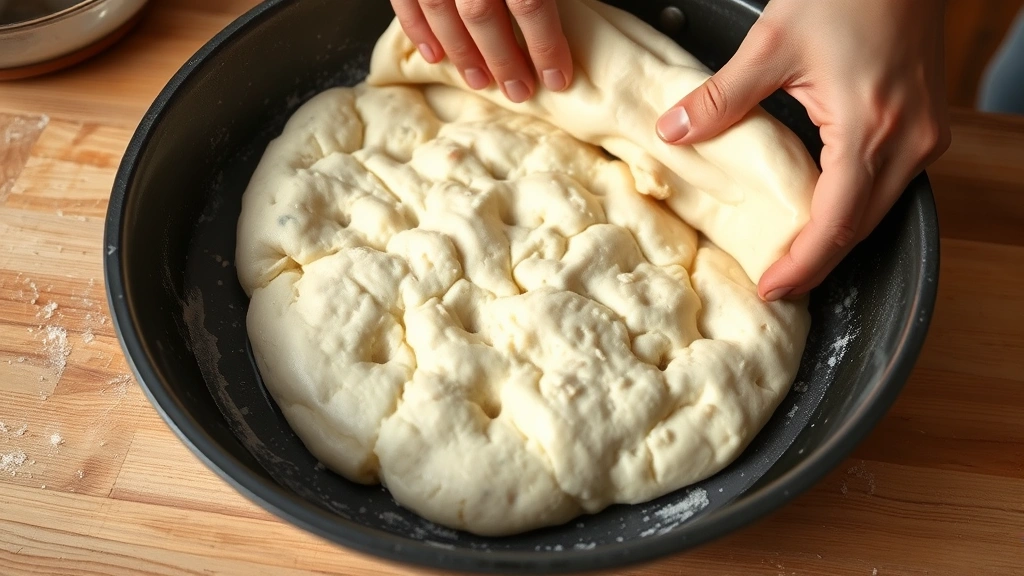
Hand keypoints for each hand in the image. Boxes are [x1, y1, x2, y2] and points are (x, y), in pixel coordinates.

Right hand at [390, 0, 572, 101]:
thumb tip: (572, 14)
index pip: (531, 4)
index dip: (546, 46)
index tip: (557, 79)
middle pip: (482, 15)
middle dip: (503, 59)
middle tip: (519, 91)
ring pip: (442, 10)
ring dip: (461, 52)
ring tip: (480, 82)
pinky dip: (417, 29)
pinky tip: (433, 55)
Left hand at [656, 0, 951, 300]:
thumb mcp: (773, 43)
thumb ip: (721, 97)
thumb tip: (674, 130)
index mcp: (871, 130)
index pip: (835, 224)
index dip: (802, 265)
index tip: (772, 289)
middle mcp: (908, 143)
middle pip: (860, 228)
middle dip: (817, 261)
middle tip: (775, 282)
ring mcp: (924, 135)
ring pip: (878, 210)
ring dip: (836, 236)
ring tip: (792, 257)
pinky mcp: (926, 124)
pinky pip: (889, 183)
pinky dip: (855, 204)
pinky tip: (823, 209)